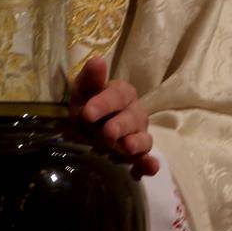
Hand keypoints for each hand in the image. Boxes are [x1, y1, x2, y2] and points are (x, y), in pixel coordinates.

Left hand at [72, 57, 159, 177]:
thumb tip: (98, 60)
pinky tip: (148, 170)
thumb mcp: (83, 89)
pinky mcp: (137, 155)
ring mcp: (138, 135)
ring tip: (127, 148)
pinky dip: (149, 165)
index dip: (104, 104)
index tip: (87, 113)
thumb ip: (91, 78)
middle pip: (132, 118)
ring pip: (144, 138)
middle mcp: (135, 113)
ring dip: (138, 143)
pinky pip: (146, 160)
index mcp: (123, 94)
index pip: (118, 96)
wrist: (85, 125)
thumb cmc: (86, 103)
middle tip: (107, 133)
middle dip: (121, 125)